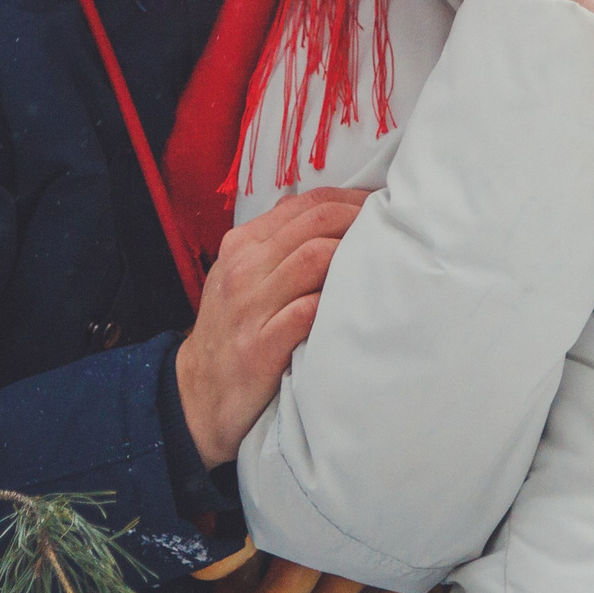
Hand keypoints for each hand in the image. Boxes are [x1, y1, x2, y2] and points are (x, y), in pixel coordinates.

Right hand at [175, 186, 369, 466]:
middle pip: (316, 221)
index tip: (383, 204)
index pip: (306, 203)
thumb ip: (278, 246)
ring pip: (314, 257)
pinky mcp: (260, 347)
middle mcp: (245, 268)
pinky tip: (359, 305)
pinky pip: (307, 311)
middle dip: (362, 218)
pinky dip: (336, 302)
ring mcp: (251, 307)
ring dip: (356, 254)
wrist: (196, 394)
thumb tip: (330, 215)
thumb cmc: (231, 330)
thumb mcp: (242, 277)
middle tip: (396, 226)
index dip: (351, 198)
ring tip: (385, 260)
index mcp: (243, 244)